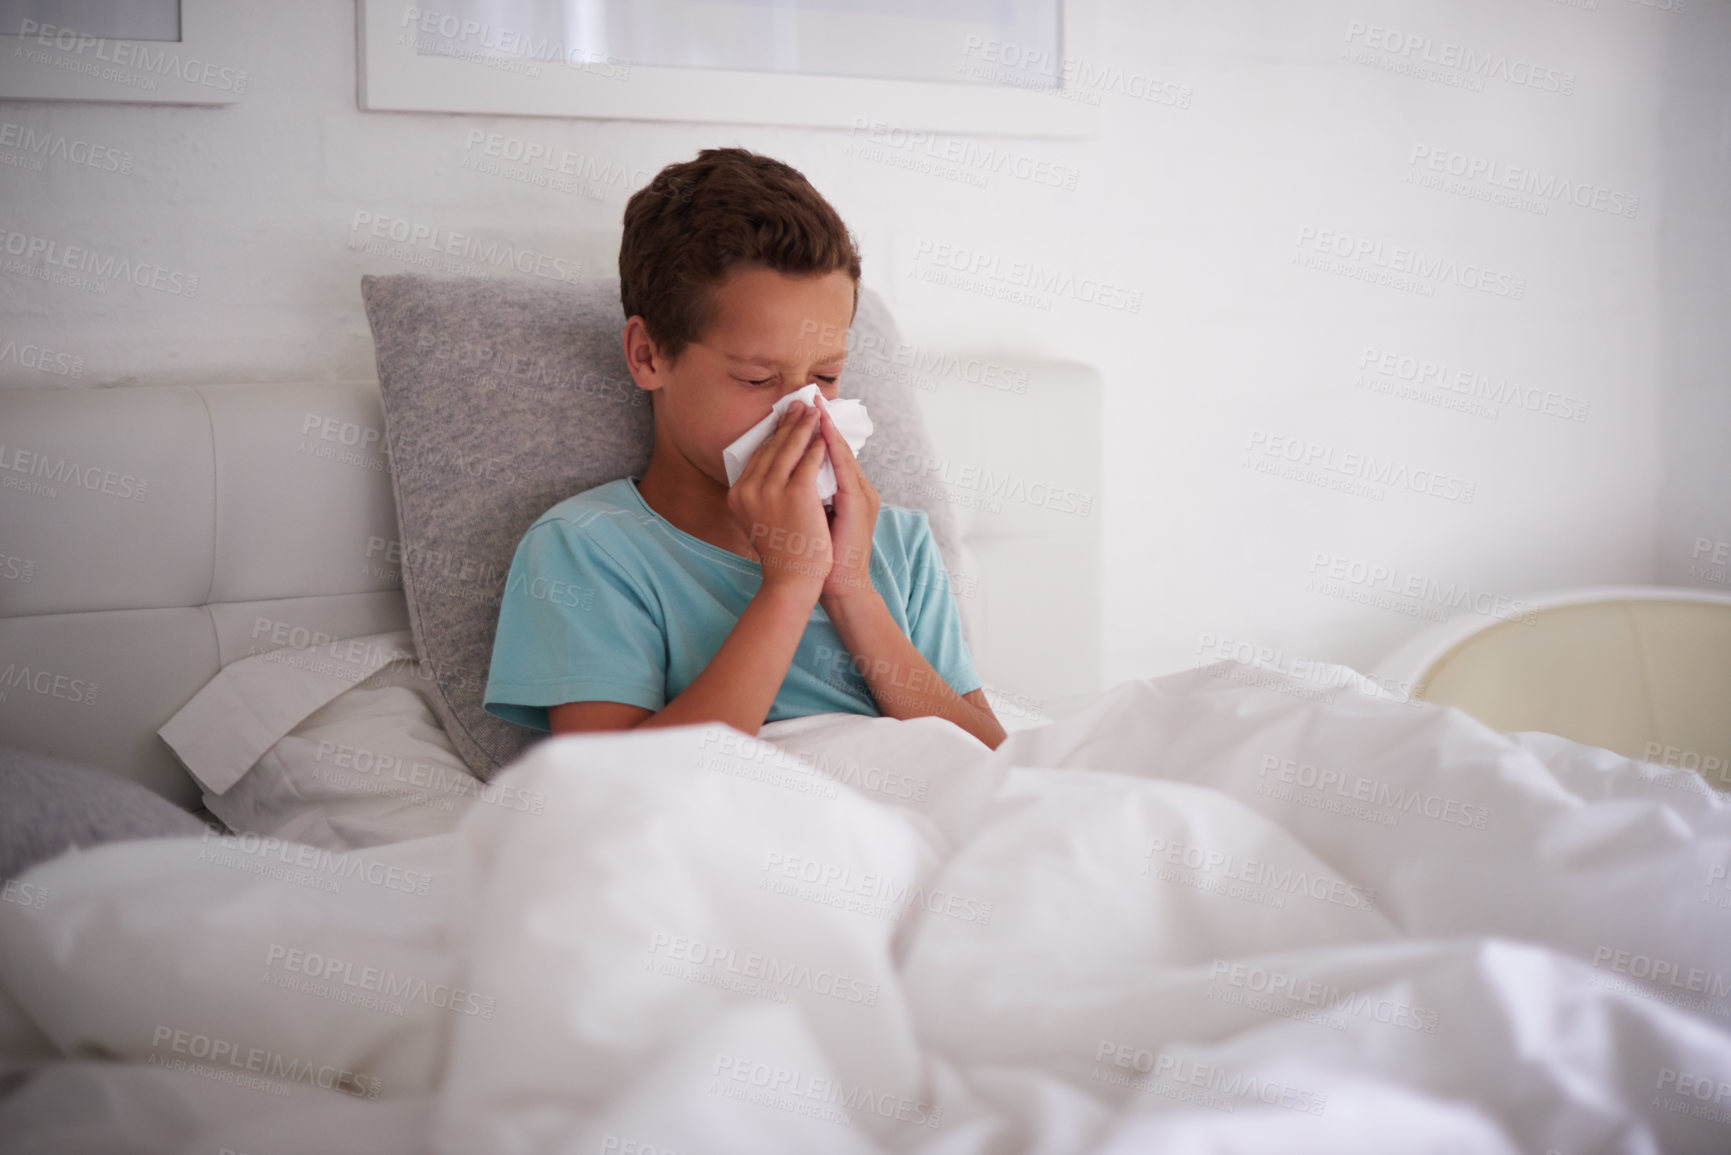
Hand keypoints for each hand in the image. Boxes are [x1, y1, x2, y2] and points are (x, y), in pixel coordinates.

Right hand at [726, 400, 831, 596]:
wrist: (794, 579)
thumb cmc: (781, 552)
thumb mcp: (759, 519)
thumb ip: (760, 495)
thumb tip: (768, 471)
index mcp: (737, 494)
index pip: (757, 455)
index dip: (772, 434)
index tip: (783, 418)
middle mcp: (748, 489)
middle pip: (772, 446)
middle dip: (788, 422)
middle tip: (800, 403)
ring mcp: (770, 490)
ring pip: (790, 448)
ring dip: (804, 425)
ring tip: (815, 410)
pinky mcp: (795, 493)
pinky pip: (809, 461)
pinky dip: (819, 445)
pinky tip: (825, 434)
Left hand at [815, 399, 879, 605]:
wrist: (840, 586)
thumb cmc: (822, 558)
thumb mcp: (813, 521)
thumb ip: (806, 498)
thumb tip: (783, 480)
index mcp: (848, 493)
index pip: (830, 454)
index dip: (817, 432)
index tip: (804, 410)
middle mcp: (858, 489)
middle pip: (837, 447)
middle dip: (821, 421)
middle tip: (809, 395)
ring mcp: (861, 495)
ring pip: (842, 452)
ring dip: (828, 427)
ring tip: (814, 404)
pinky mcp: (858, 503)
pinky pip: (844, 467)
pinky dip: (833, 447)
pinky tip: (821, 431)